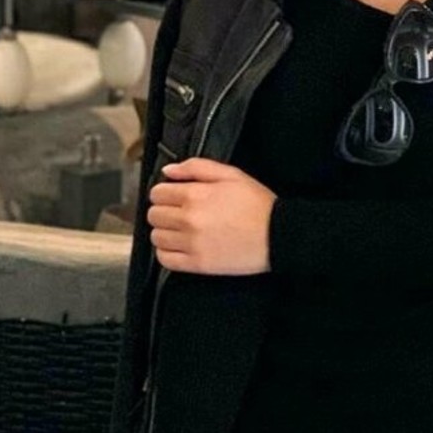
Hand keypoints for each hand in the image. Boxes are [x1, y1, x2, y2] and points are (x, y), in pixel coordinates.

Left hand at [148, 158, 276, 275]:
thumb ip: (197, 167)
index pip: (157, 193)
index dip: (164, 192)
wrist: (278, 235)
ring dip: (164, 231)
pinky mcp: (197, 264)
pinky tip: (179, 246)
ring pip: (156, 237)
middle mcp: (189, 220)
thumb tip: (169, 171)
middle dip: (163, 211)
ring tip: (180, 229)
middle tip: (178, 212)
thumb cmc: (258, 205)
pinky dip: (166, 252)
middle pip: (153, 215)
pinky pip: (165, 259)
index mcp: (195, 196)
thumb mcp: (231, 175)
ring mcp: (191, 244)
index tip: (173, 195)